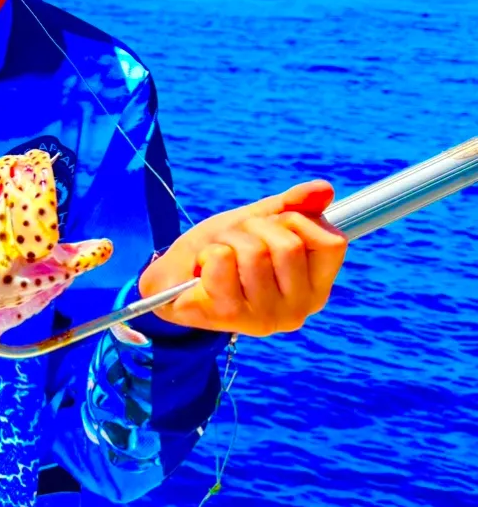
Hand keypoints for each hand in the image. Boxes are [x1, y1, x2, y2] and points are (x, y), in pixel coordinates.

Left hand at [140, 181, 346, 336]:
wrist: (173, 281)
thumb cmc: (222, 252)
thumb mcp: (257, 224)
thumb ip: (291, 207)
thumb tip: (324, 189)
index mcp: (315, 287)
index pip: (331, 242)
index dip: (296, 221)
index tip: (271, 227)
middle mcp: (299, 309)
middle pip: (287, 244)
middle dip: (253, 228)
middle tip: (234, 241)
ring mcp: (267, 317)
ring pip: (254, 251)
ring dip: (227, 240)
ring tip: (217, 255)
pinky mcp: (232, 317)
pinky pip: (224, 260)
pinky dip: (209, 253)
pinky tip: (204, 270)